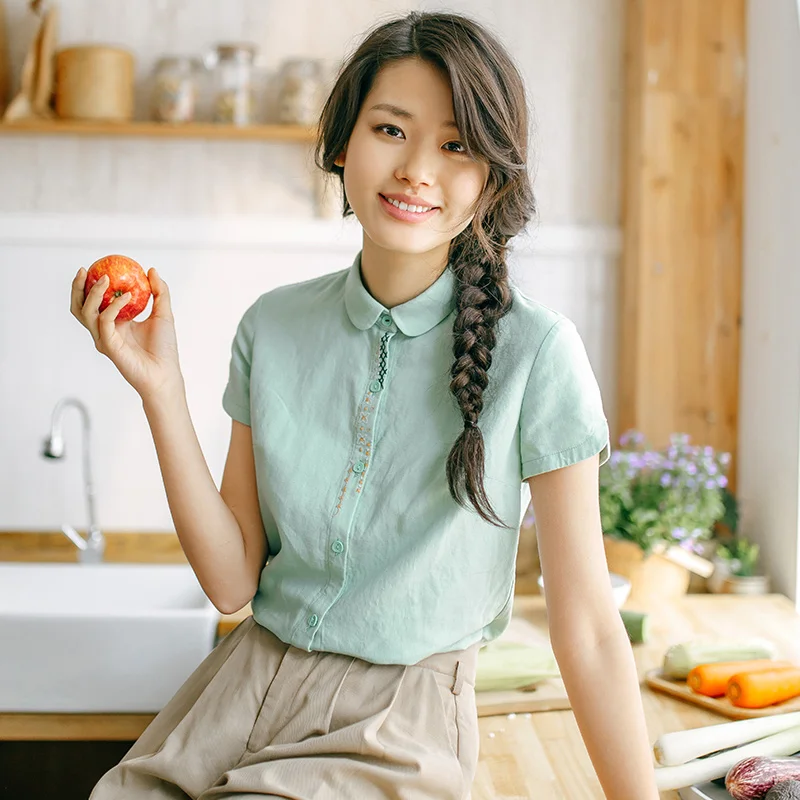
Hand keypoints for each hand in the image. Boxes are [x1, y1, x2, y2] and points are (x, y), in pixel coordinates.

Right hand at [71, 266, 184, 401]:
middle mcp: (106, 330)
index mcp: (115, 322)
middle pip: (80, 307)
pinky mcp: (108, 346)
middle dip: (78, 288)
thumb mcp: (164, 314)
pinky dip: (114, 307)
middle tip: (86, 271)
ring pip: (86, 312)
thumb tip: (151, 270)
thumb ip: (159, 292)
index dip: (89, 285)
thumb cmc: (164, 348)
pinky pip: (104, 321)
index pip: (94, 301)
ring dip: (93, 293)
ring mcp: (104, 338)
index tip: (95, 267)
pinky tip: (127, 298)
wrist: (166, 373)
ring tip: (106, 280)